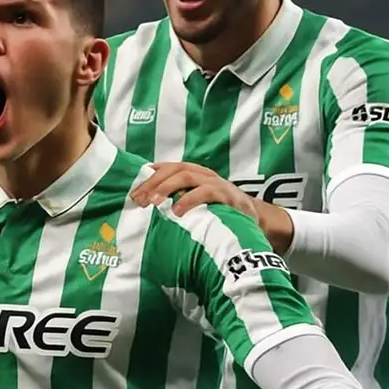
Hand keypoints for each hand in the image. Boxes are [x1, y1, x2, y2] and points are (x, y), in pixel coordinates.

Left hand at [132, 163, 294, 252]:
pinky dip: (189, 200)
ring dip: (167, 187)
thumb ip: (178, 202)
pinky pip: (206, 193)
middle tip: (138, 198)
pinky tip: (177, 212)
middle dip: (153, 182)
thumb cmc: (220, 213)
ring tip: (153, 202)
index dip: (150, 175)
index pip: (168, 167)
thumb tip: (148, 211)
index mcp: (195, 174)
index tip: (134, 189)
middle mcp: (204, 174)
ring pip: (187, 176)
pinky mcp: (227, 196)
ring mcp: (216, 183)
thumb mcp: (197, 205)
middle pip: (174, 169)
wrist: (255, 221)